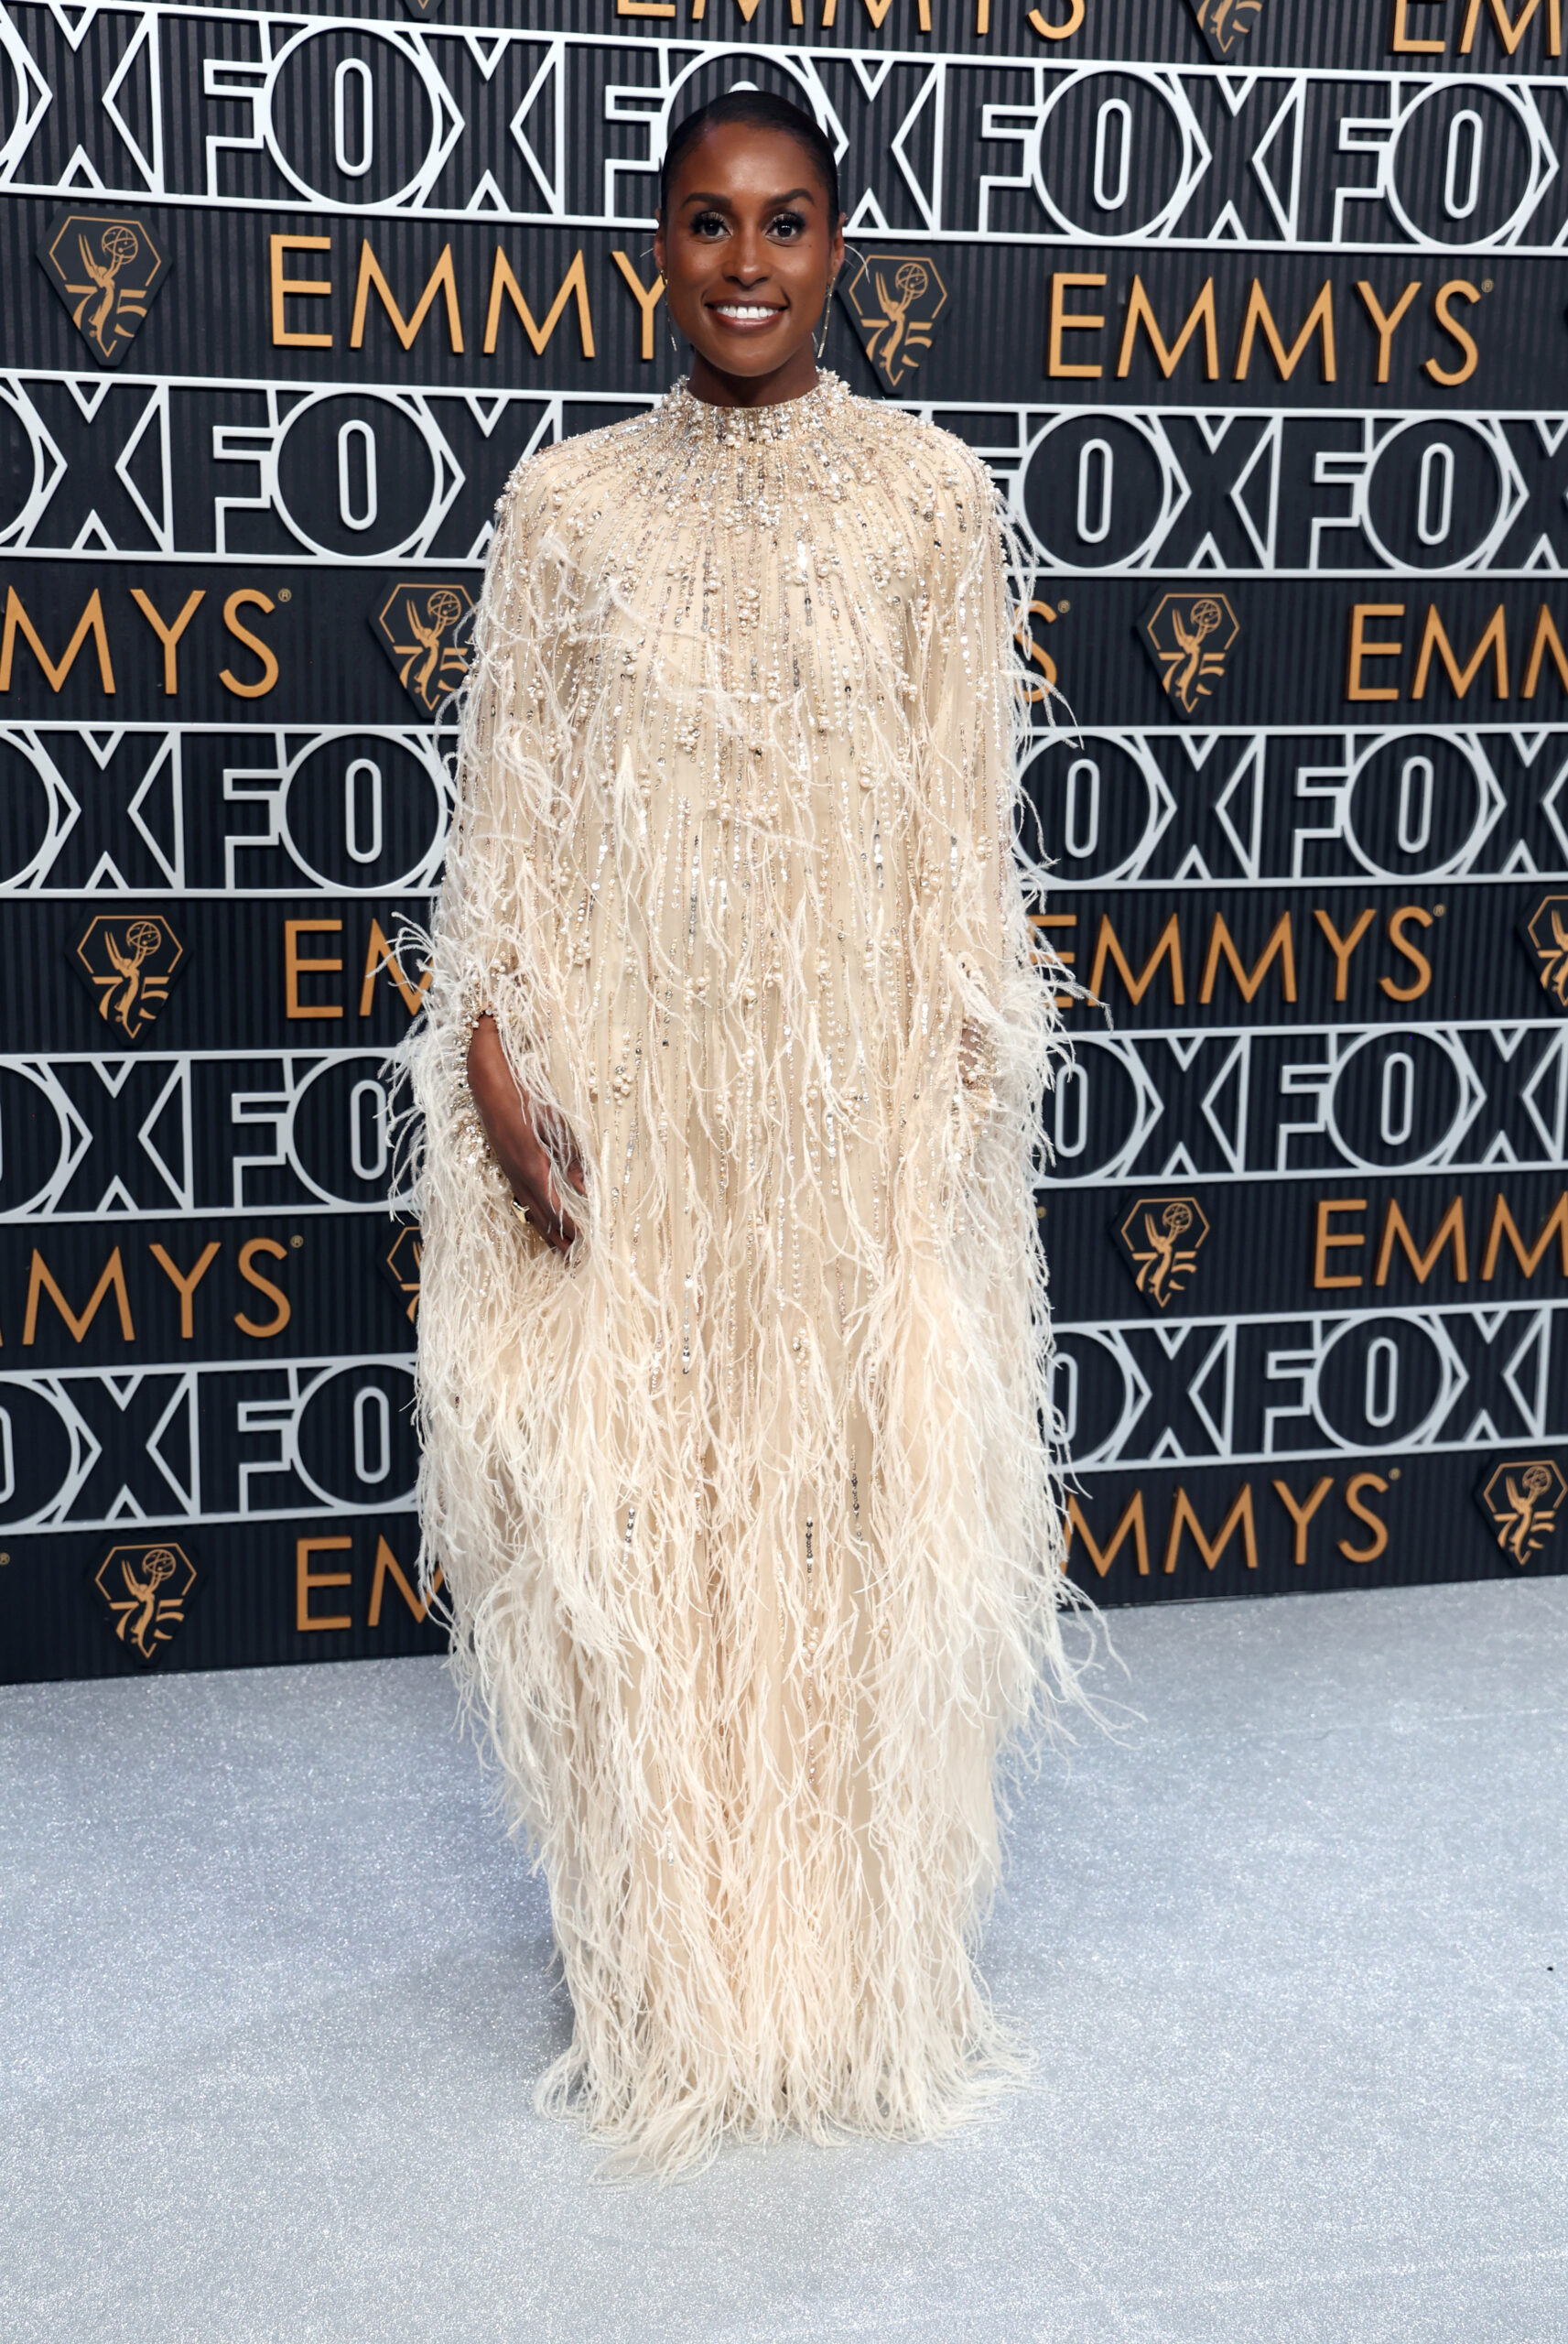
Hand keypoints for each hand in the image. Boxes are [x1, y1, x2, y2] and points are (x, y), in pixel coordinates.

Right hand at [467, 1014, 585, 1256]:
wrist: (486, 1079)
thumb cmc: (525, 1093)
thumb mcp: (555, 1121)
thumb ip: (571, 1155)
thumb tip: (586, 1186)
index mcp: (530, 1161)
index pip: (554, 1203)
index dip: (570, 1225)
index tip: (586, 1241)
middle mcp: (517, 1172)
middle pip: (541, 1214)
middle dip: (560, 1237)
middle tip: (579, 1260)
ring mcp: (508, 1170)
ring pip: (530, 1209)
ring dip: (547, 1232)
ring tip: (563, 1252)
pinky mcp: (506, 1165)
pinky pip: (522, 1197)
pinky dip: (535, 1214)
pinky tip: (542, 1223)